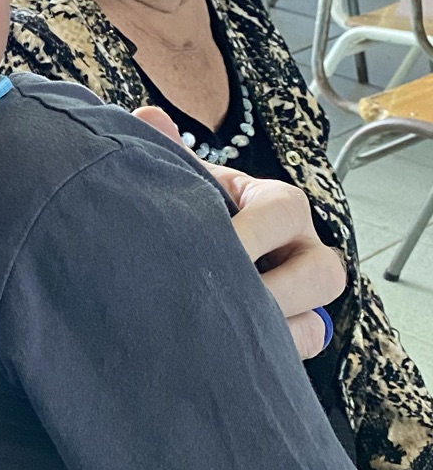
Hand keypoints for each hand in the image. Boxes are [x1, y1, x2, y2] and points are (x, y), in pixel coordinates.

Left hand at [133, 108, 345, 356]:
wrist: (178, 262)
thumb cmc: (187, 217)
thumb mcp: (180, 186)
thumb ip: (166, 155)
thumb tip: (147, 117)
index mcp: (274, 205)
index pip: (285, 210)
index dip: (252, 232)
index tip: (213, 249)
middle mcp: (300, 247)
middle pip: (323, 272)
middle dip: (274, 291)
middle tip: (223, 301)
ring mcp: (301, 294)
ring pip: (317, 317)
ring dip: (274, 327)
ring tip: (224, 331)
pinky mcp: (293, 331)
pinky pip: (303, 347)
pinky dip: (274, 352)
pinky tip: (232, 351)